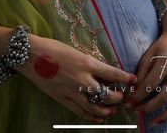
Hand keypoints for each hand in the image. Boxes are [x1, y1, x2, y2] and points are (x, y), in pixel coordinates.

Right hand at [17, 34, 135, 122]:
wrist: (32, 55)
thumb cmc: (53, 48)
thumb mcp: (76, 51)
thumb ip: (89, 63)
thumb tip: (102, 71)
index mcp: (87, 63)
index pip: (113, 74)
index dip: (125, 79)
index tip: (134, 81)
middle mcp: (83, 79)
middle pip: (107, 94)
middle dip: (117, 97)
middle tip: (121, 96)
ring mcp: (73, 91)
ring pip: (96, 107)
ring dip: (107, 110)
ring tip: (112, 109)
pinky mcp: (63, 99)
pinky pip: (81, 112)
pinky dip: (92, 117)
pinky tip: (99, 117)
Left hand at [124, 9, 166, 127]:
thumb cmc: (164, 45)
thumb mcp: (150, 53)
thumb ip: (142, 71)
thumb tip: (133, 89)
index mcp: (166, 61)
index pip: (150, 84)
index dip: (138, 96)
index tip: (129, 104)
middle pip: (164, 96)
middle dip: (148, 107)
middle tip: (138, 111)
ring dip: (166, 116)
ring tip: (153, 122)